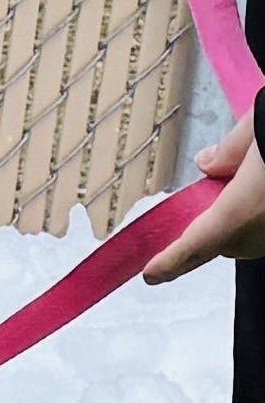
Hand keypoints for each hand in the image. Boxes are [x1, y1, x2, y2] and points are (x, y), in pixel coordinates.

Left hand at [144, 107, 264, 282]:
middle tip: (212, 200)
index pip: (194, 246)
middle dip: (217, 229)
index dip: (170, 263)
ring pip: (260, 237)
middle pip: (230, 243)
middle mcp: (264, 233)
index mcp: (239, 213)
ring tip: (253, 184)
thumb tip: (208, 164)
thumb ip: (229, 150)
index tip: (150, 275)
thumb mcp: (257, 127)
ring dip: (250, 220)